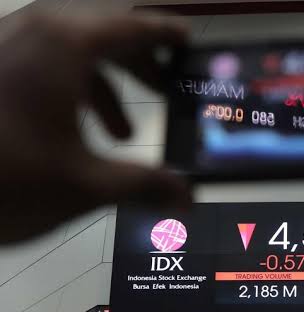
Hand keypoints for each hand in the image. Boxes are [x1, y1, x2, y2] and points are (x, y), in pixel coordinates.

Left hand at [0, 14, 190, 243]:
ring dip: (106, 82)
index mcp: (67, 45)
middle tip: (168, 87)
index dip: (165, 33)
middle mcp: (37, 30)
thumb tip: (190, 200)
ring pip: (73, 47)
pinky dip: (70, 89)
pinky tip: (76, 133)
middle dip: (139, 62)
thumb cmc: (7, 179)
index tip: (188, 40)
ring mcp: (7, 44)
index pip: (133, 24)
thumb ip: (145, 186)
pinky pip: (44, 61)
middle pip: (104, 31)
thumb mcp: (86, 185)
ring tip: (125, 130)